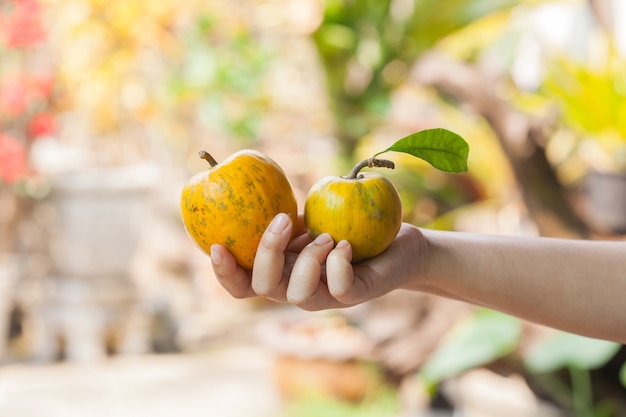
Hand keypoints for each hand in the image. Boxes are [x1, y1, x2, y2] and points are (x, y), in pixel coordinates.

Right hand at [210, 213, 427, 309]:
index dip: (224, 273)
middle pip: (262, 287)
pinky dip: (338, 265)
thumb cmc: (349, 225)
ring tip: (327, 236)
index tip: (215, 245)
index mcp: (281, 271)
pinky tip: (345, 244)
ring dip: (307, 260)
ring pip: (297, 295)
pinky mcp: (356, 295)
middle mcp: (298, 288)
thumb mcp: (310, 215)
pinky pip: (339, 290)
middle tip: (283, 220)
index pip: (242, 284)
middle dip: (266, 252)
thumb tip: (249, 185)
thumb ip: (281, 211)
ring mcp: (327, 296)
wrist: (398, 243)